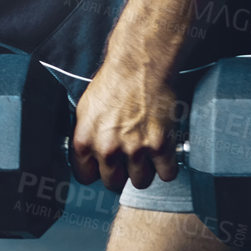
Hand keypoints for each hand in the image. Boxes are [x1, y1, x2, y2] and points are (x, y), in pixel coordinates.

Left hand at [69, 62, 180, 191]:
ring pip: (140, 182)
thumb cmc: (114, 83)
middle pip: (113, 183)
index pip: (85, 177)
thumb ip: (86, 137)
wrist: (140, 66)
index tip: (103, 169)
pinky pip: (166, 174)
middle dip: (120, 174)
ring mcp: (135, 149)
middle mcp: (107, 149)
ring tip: (145, 156)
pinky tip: (162, 155)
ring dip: (144, 171)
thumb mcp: (85, 110)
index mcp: (84, 140)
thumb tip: (89, 155)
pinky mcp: (160, 146)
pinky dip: (167, 167)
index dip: (96, 172)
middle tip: (126, 161)